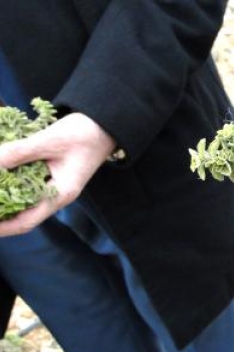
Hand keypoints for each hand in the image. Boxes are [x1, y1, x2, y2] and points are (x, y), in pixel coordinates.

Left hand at [0, 113, 115, 234]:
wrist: (105, 123)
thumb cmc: (84, 133)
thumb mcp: (49, 140)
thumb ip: (18, 152)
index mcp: (62, 193)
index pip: (27, 221)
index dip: (1, 227)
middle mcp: (57, 195)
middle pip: (22, 214)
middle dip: (0, 214)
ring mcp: (54, 185)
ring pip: (22, 200)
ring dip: (3, 198)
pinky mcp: (50, 175)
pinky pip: (26, 185)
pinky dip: (9, 183)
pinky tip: (1, 175)